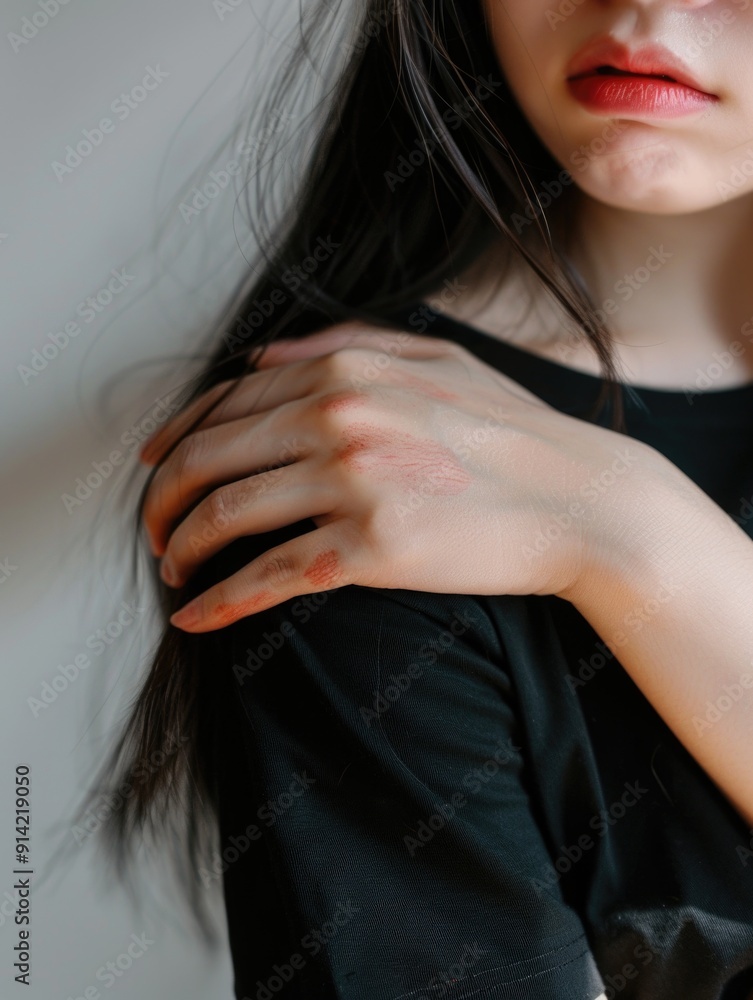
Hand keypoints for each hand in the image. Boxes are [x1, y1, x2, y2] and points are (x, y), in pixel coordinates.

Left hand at [140, 323, 655, 631]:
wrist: (579, 498)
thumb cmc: (511, 429)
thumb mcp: (435, 357)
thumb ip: (343, 343)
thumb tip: (260, 359)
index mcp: (346, 368)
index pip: (224, 405)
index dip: (175, 443)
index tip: (154, 473)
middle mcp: (338, 416)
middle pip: (208, 458)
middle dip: (162, 501)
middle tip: (153, 533)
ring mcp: (352, 481)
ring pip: (225, 515)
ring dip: (180, 549)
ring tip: (170, 573)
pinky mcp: (372, 547)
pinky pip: (268, 575)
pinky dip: (218, 601)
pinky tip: (194, 618)